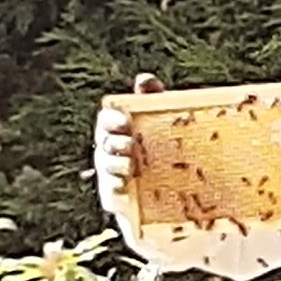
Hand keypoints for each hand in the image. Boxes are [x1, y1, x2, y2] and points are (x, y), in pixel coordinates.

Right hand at [92, 73, 163, 225]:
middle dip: (114, 142)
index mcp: (119, 132)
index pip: (107, 119)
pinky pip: (110, 195)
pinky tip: (125, 186)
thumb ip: (153, 101)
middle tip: (130, 143)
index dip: (111, 118)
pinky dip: (115, 189)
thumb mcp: (164, 126)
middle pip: (104, 143)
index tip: (124, 120)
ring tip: (129, 164)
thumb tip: (144, 79)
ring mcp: (111, 177)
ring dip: (115, 164)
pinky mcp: (116, 201)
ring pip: (106, 168)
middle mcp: (110, 153)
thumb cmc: (165, 154)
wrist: (176, 201)